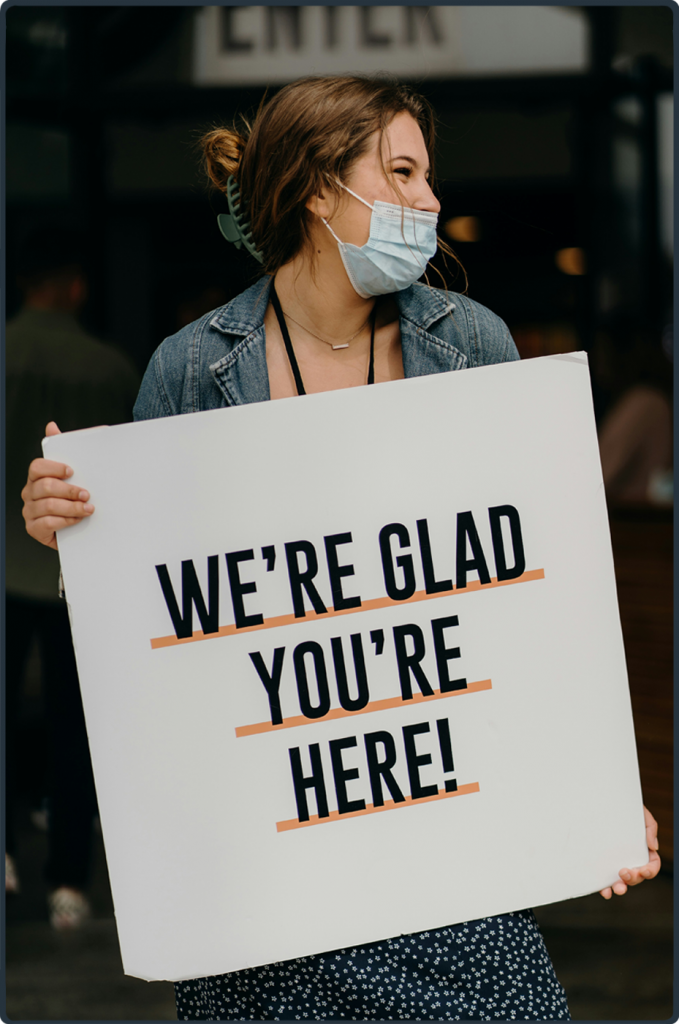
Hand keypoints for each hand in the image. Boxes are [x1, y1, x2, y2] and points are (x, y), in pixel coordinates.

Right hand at [21, 422, 93, 550]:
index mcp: (37, 477)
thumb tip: (51, 426)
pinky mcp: (34, 528)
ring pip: (48, 506)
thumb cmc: (73, 497)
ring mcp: (30, 511)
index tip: (72, 471)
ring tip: (88, 509)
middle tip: (87, 494)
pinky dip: (65, 521)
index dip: (54, 468)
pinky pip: (47, 524)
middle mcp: (30, 493)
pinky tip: (78, 520)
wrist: (76, 527)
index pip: (37, 467)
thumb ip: (65, 450)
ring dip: (72, 507)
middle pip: (45, 487)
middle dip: (69, 490)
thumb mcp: (72, 474)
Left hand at [600, 805, 660, 898]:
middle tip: (623, 872)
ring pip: (621, 881)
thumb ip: (650, 827)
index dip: (650, 871)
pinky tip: (605, 890)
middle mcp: (630, 858)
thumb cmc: (625, 807)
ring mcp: (616, 861)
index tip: (643, 870)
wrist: (603, 800)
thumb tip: (653, 846)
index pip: (651, 865)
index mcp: (643, 849)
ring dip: (621, 887)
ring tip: (616, 887)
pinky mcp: (602, 863)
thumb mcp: (641, 813)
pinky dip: (605, 887)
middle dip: (633, 879)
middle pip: (637, 876)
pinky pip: (604, 878)